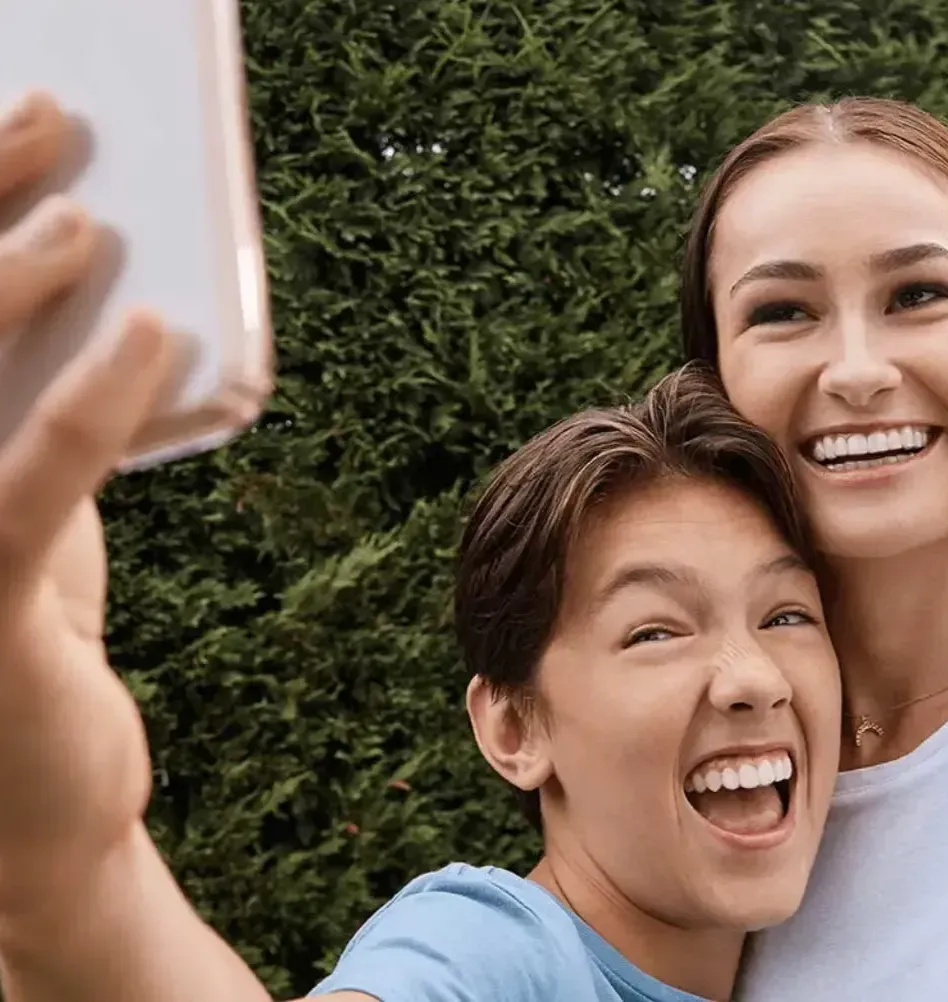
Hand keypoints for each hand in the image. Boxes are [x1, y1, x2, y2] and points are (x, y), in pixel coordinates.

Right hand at [0, 91, 176, 912]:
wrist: (41, 806)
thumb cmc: (28, 645)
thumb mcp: (29, 513)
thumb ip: (38, 413)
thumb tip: (116, 291)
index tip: (8, 116)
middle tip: (56, 122)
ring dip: (16, 283)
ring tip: (97, 220)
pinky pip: (32, 479)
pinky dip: (93, 401)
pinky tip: (158, 339)